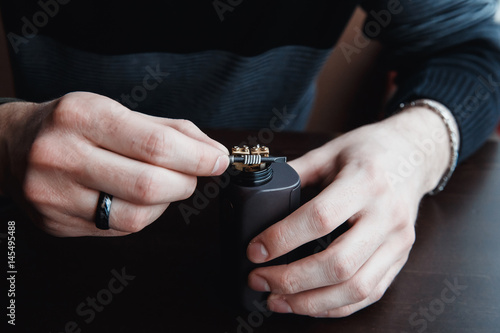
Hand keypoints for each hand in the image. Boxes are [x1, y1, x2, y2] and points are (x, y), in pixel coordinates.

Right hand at [0, 92, 228, 236]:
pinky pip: (119, 229)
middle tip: (191, 173)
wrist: (13, 145)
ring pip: (138, 216)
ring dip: (166, 202)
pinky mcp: (57, 224)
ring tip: (161, 184)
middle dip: (186, 182)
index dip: (197, 157)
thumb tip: (212, 152)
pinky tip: (135, 198)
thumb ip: (169, 130)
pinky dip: (142, 215)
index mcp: (81, 117)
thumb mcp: (117, 110)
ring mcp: (55, 195)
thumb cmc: (73, 124)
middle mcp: (62, 156)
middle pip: (150, 185)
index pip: (155, 145)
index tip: (218, 160)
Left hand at [247, 107, 450, 316]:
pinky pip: (370, 294)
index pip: (320, 218)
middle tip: (259, 280)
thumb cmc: (369, 151)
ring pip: (355, 288)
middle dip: (291, 280)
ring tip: (276, 300)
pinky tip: (308, 304)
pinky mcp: (401, 258)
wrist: (414, 155)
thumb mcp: (330, 151)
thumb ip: (296, 172)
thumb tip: (259, 195)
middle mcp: (386, 215)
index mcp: (365, 182)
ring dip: (310, 302)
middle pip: (338, 263)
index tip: (255, 251)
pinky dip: (335, 306)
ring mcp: (398, 241)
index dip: (282, 239)